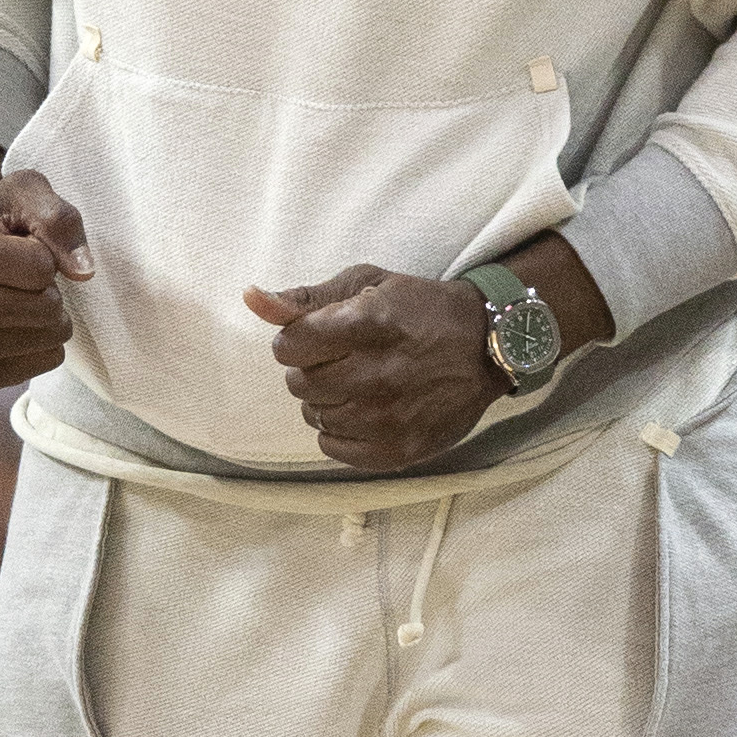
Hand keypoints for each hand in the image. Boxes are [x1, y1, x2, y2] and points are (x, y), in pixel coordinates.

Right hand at [0, 148, 91, 390]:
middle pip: (42, 309)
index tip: (28, 247)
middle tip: (33, 279)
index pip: (39, 267)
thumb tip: (82, 272)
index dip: (49, 254)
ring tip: (30, 300)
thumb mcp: (28, 192)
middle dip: (54, 290)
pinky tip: (26, 328)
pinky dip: (43, 351)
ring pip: (42, 341)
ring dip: (53, 320)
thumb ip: (58, 218)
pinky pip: (33, 371)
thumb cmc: (4, 218)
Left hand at [244, 267, 494, 468]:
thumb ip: (306, 297)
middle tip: (344, 360)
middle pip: (300, 384)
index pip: (290, 345)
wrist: (486, 348)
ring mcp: (388, 418)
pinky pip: (332, 448)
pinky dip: (341, 430)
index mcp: (368, 325)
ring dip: (328, 400)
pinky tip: (366, 410)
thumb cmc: (420, 310)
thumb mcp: (367, 286)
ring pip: (314, 416)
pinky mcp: (397, 450)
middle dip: (312, 370)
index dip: (297, 340)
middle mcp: (378, 374)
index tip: (318, 338)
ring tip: (360, 383)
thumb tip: (251, 298)